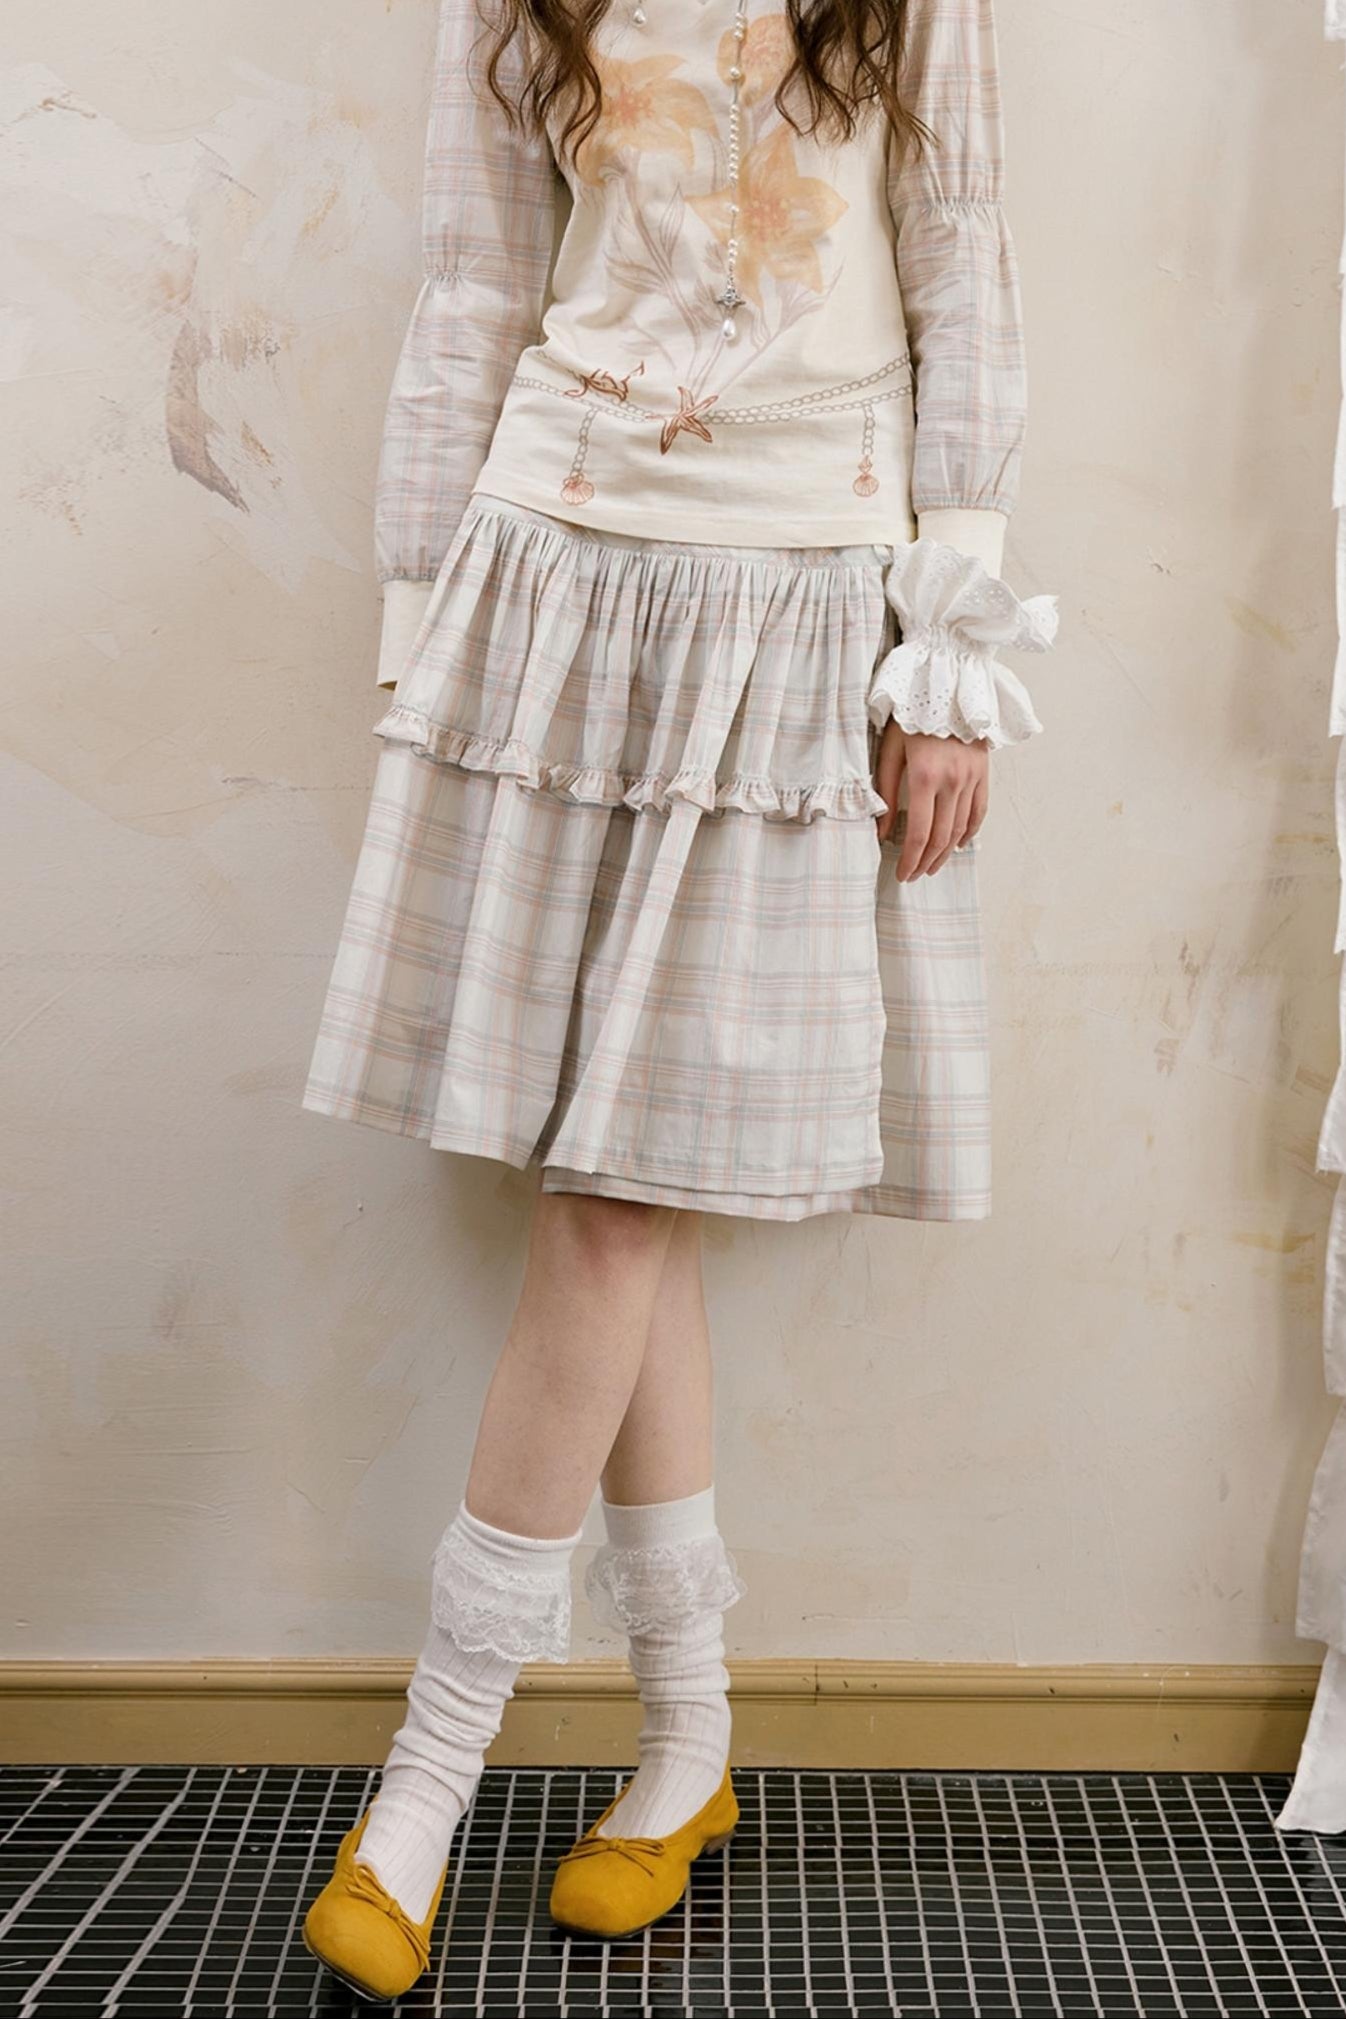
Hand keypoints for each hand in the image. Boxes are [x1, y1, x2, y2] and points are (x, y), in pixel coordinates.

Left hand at [874, 723, 988, 879]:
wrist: (946, 685)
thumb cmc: (910, 715)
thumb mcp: (890, 749)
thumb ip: (885, 792)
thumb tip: (882, 833)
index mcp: (925, 776)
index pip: (920, 833)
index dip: (911, 859)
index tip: (903, 873)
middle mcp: (952, 780)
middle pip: (941, 837)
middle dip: (926, 861)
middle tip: (914, 875)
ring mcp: (972, 777)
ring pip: (961, 828)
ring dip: (946, 853)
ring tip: (932, 866)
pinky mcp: (983, 772)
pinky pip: (979, 811)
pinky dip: (969, 832)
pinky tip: (957, 844)